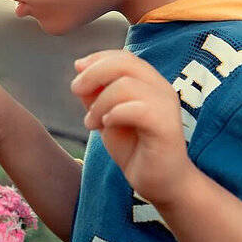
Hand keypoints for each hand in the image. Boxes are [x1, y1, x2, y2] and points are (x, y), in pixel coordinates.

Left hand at [70, 49, 191, 207]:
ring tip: (91, 122)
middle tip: (75, 90)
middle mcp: (161, 88)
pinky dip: (115, 113)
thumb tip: (80, 67)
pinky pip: (138, 109)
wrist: (160, 183)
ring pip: (127, 85)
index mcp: (150, 82)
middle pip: (125, 63)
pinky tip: (106, 126)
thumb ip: (95, 93)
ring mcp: (166, 106)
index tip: (77, 69)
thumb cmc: (134, 148)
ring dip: (100, 102)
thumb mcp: (106, 115)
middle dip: (94, 73)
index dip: (98, 58)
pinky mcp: (166, 127)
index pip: (124, 57)